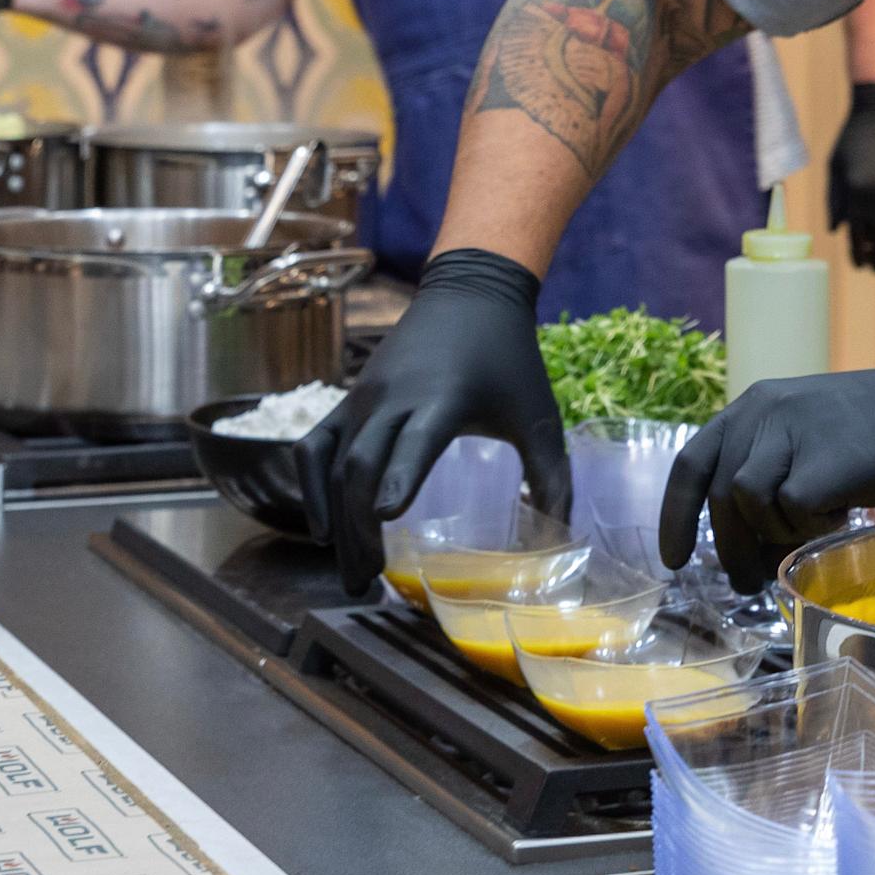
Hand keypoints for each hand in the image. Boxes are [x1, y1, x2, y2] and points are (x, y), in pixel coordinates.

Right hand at [327, 249, 568, 592]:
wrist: (470, 292)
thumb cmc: (510, 358)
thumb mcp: (539, 416)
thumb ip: (553, 478)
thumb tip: (563, 542)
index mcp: (446, 399)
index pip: (415, 441)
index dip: (399, 476)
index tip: (386, 517)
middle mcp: (395, 397)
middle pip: (362, 466)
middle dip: (359, 529)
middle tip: (366, 583)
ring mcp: (364, 396)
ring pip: (332, 462)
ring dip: (333, 519)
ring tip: (348, 569)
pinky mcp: (349, 398)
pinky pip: (316, 445)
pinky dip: (311, 486)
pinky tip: (323, 527)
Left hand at [661, 364, 874, 591]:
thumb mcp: (812, 434)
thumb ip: (773, 470)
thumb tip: (747, 543)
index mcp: (755, 405)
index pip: (692, 464)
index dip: (677, 516)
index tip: (674, 559)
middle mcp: (764, 412)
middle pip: (721, 497)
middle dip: (731, 549)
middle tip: (752, 581)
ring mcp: (792, 433)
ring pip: (751, 505)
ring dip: (779, 531)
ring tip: (820, 527)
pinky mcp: (823, 461)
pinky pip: (792, 511)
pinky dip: (812, 525)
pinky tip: (843, 515)